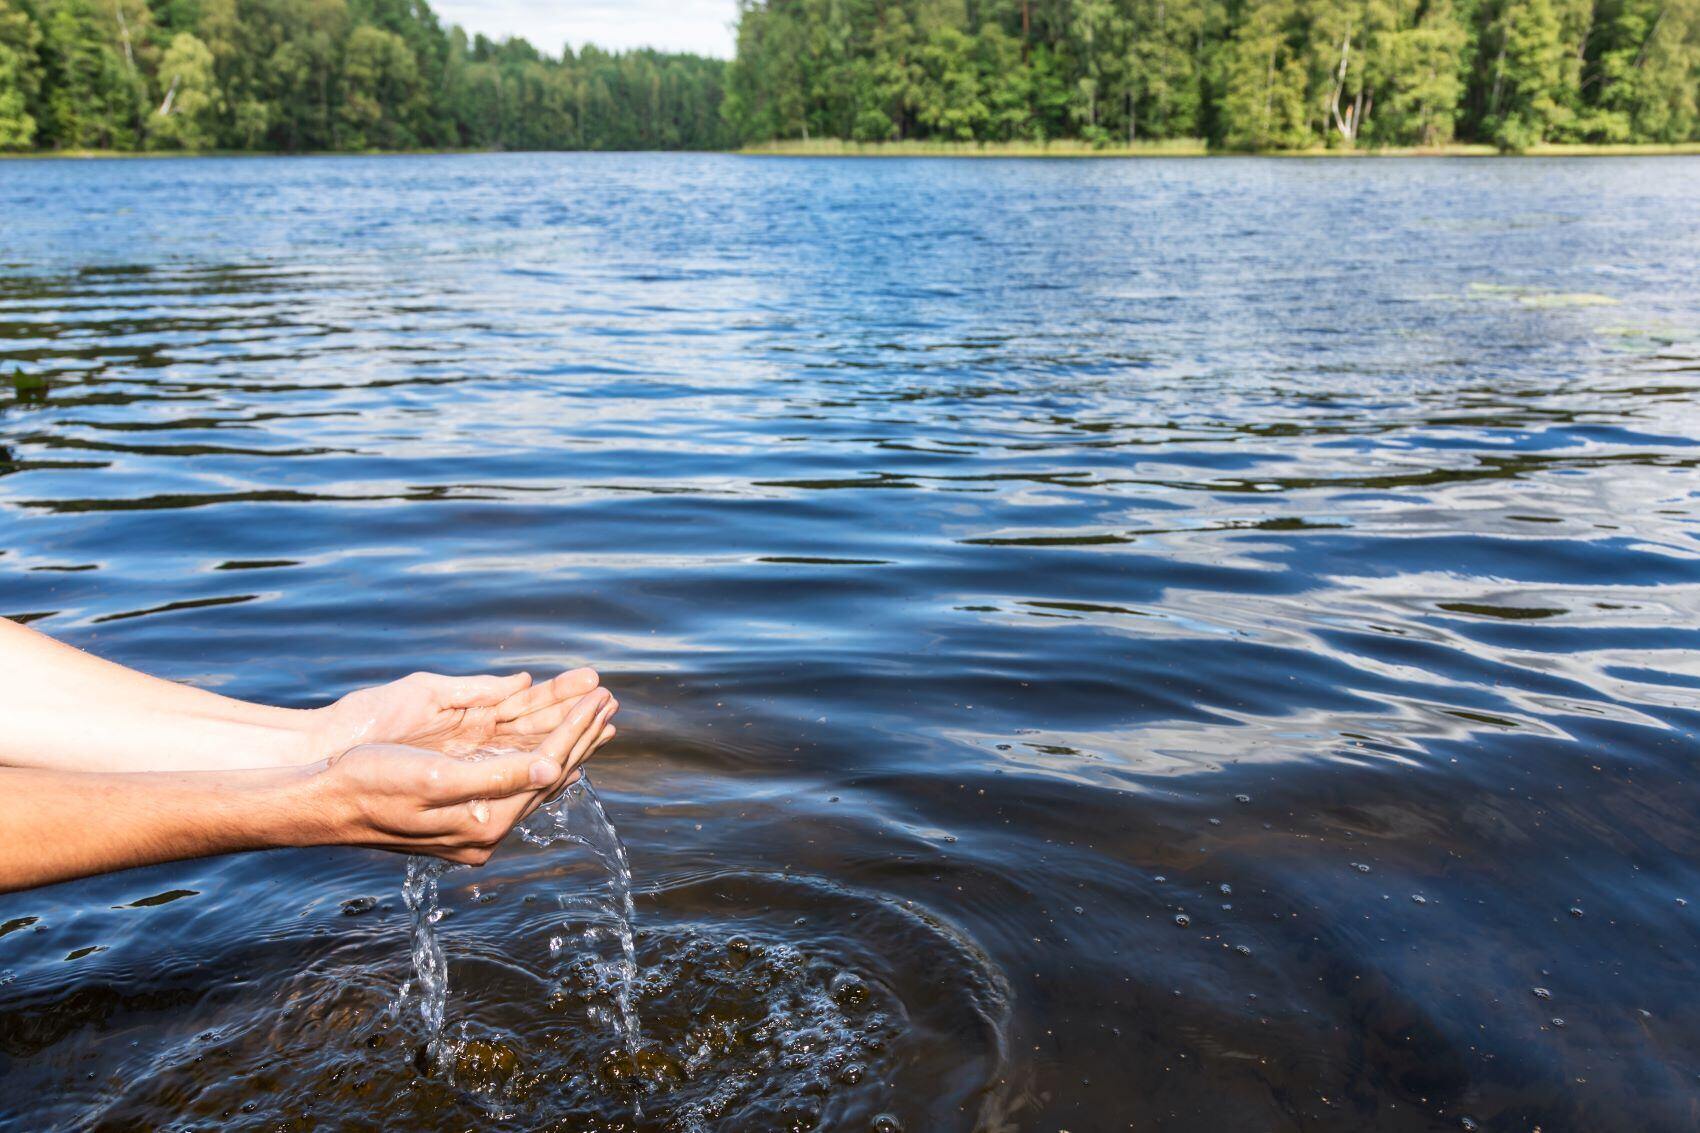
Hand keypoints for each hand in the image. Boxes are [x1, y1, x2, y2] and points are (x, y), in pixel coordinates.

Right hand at [304, 686, 619, 864]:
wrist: (321, 802)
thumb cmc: (371, 785)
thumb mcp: (436, 778)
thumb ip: (498, 777)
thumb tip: (551, 772)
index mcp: (487, 822)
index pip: (548, 768)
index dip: (576, 729)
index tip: (600, 697)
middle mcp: (486, 826)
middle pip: (547, 772)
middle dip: (579, 732)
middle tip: (609, 699)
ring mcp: (472, 820)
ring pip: (531, 772)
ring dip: (562, 739)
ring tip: (592, 713)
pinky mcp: (456, 807)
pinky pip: (509, 775)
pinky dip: (533, 750)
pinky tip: (545, 741)